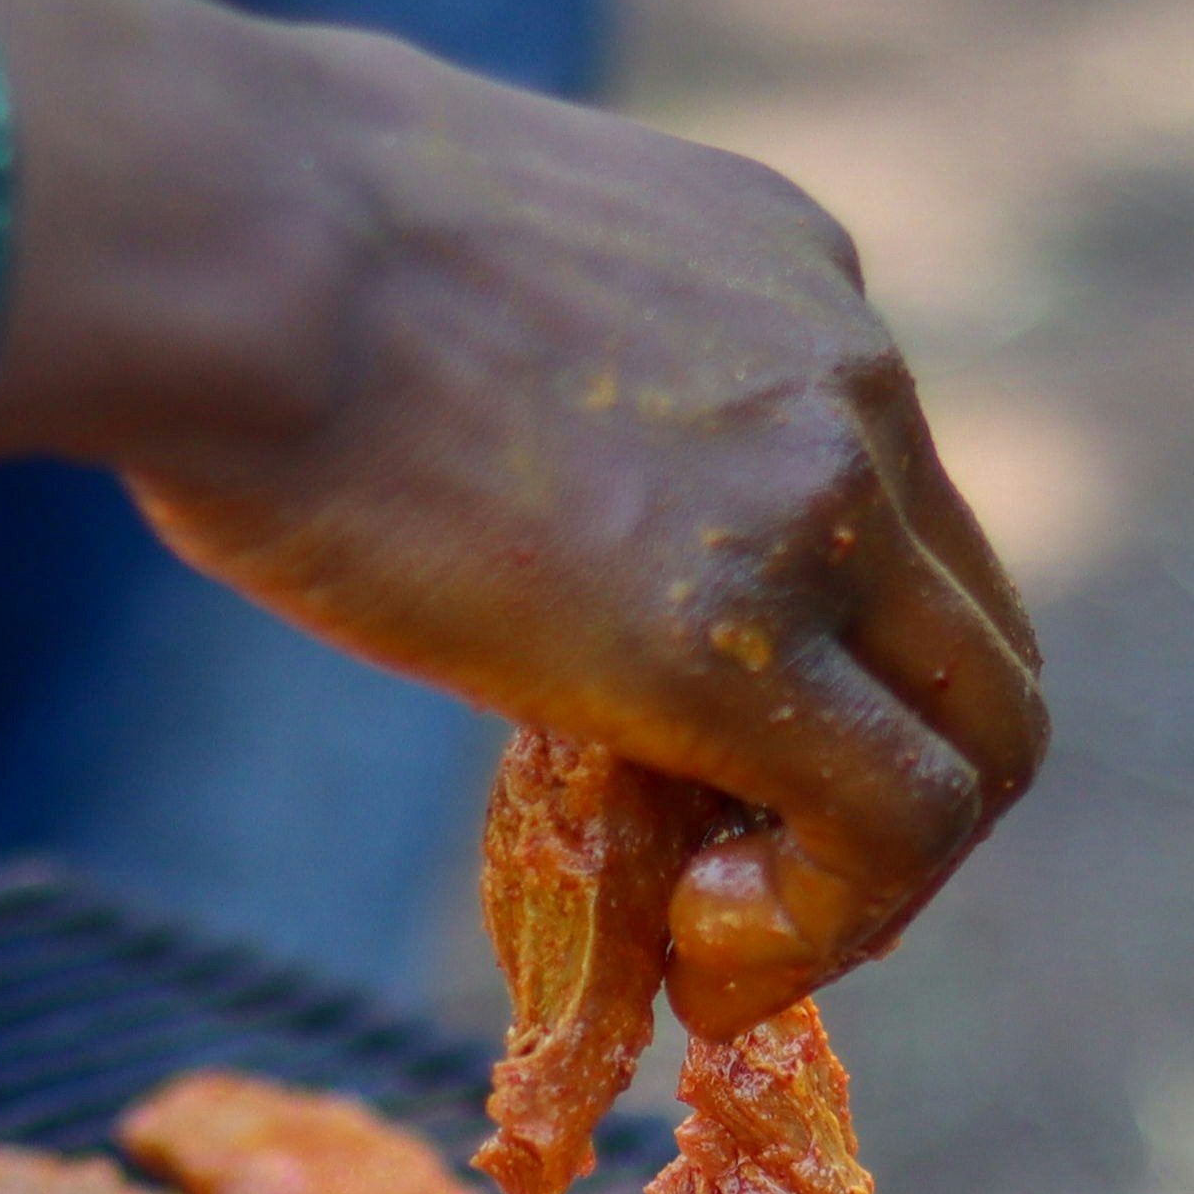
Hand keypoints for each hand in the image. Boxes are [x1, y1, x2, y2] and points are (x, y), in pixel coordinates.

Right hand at [0, 0, 1041, 1033]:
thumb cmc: (244, 234)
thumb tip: (486, 494)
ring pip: (976, 742)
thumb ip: (547, 390)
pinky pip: (891, 820)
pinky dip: (823, 925)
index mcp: (785, 277)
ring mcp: (823, 495)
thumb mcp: (474, 276)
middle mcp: (849, 374)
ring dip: (865, 879)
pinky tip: (701, 961)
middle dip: (890, 796)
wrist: (217, 232)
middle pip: (976, 641)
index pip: (896, 515)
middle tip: (737, 892)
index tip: (710, 763)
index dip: (837, 674)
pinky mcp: (743, 630)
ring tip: (713, 950)